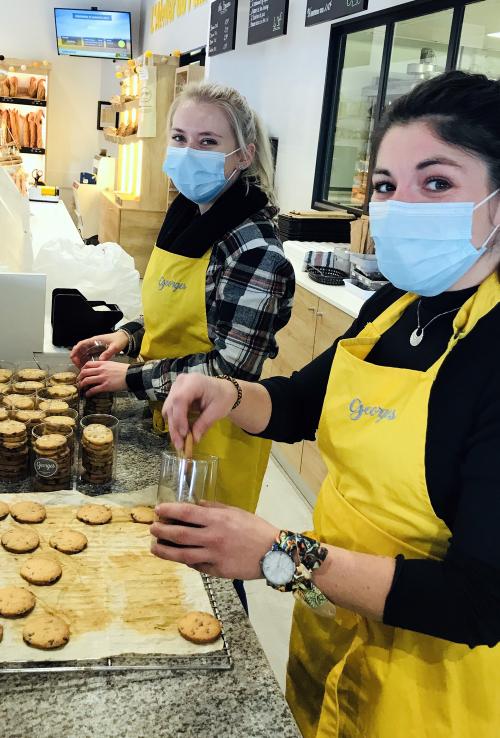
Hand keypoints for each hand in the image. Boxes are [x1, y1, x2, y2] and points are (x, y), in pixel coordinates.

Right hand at [70, 331, 128, 368]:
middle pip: (80, 349)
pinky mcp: (96, 351)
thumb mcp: (114, 346)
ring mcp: (94, 347)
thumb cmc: (119, 340)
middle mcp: (92, 343)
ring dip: (80, 360)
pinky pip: (88, 356)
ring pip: (83, 353)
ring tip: (81, 369)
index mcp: (95, 340)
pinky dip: (85, 361)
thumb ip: (108, 353)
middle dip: (76, 357)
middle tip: (77, 366)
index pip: (81, 344)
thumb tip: (100, 360)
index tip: (72, 356)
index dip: (75, 350)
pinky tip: (87, 368)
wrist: (124, 338)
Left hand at [78, 360, 127, 396]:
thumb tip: (100, 371)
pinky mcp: (106, 386)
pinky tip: (87, 394)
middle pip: (85, 372)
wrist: (132, 375)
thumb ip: (105, 366)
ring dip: (82, 385)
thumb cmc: (125, 370)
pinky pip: (94, 389)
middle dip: (80, 377)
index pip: (88, 364)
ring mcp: (103, 378)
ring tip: (81, 388)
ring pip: (87, 380)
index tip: (82, 373)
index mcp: (103, 363)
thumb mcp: (113, 364)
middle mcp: (101, 370)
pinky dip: (88, 392)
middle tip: (79, 381)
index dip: (82, 369)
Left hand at [150, 501, 278, 578]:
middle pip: (179, 534)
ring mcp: (213, 556)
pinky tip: (176, 556)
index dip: (169, 511)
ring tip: (154, 546)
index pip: (186, 513)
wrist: (273, 553)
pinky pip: (195, 565)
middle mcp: (212, 537)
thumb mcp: (235, 512)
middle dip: (161, 530)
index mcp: (217, 520)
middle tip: (152, 528)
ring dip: (164, 550)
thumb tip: (196, 505)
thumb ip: (214, 508)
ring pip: (181, 554)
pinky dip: (183, 561)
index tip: (158, 510)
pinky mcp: (216, 571)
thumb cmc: (255, 529)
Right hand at [163, 374, 237, 449]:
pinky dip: (174, 423)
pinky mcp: (174, 395)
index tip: (184, 434)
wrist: (223, 390)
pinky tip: (179, 435)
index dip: (179, 417)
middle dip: (175, 427)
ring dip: (173, 427)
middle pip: (171, 406)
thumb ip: (204, 424)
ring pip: (168, 410)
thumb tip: (194, 439)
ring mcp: (176, 388)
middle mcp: (181, 382)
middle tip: (180, 445)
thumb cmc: (223, 397)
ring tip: (179, 443)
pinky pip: (170, 411)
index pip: (179, 399)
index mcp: (194, 382)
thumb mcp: (217, 411)